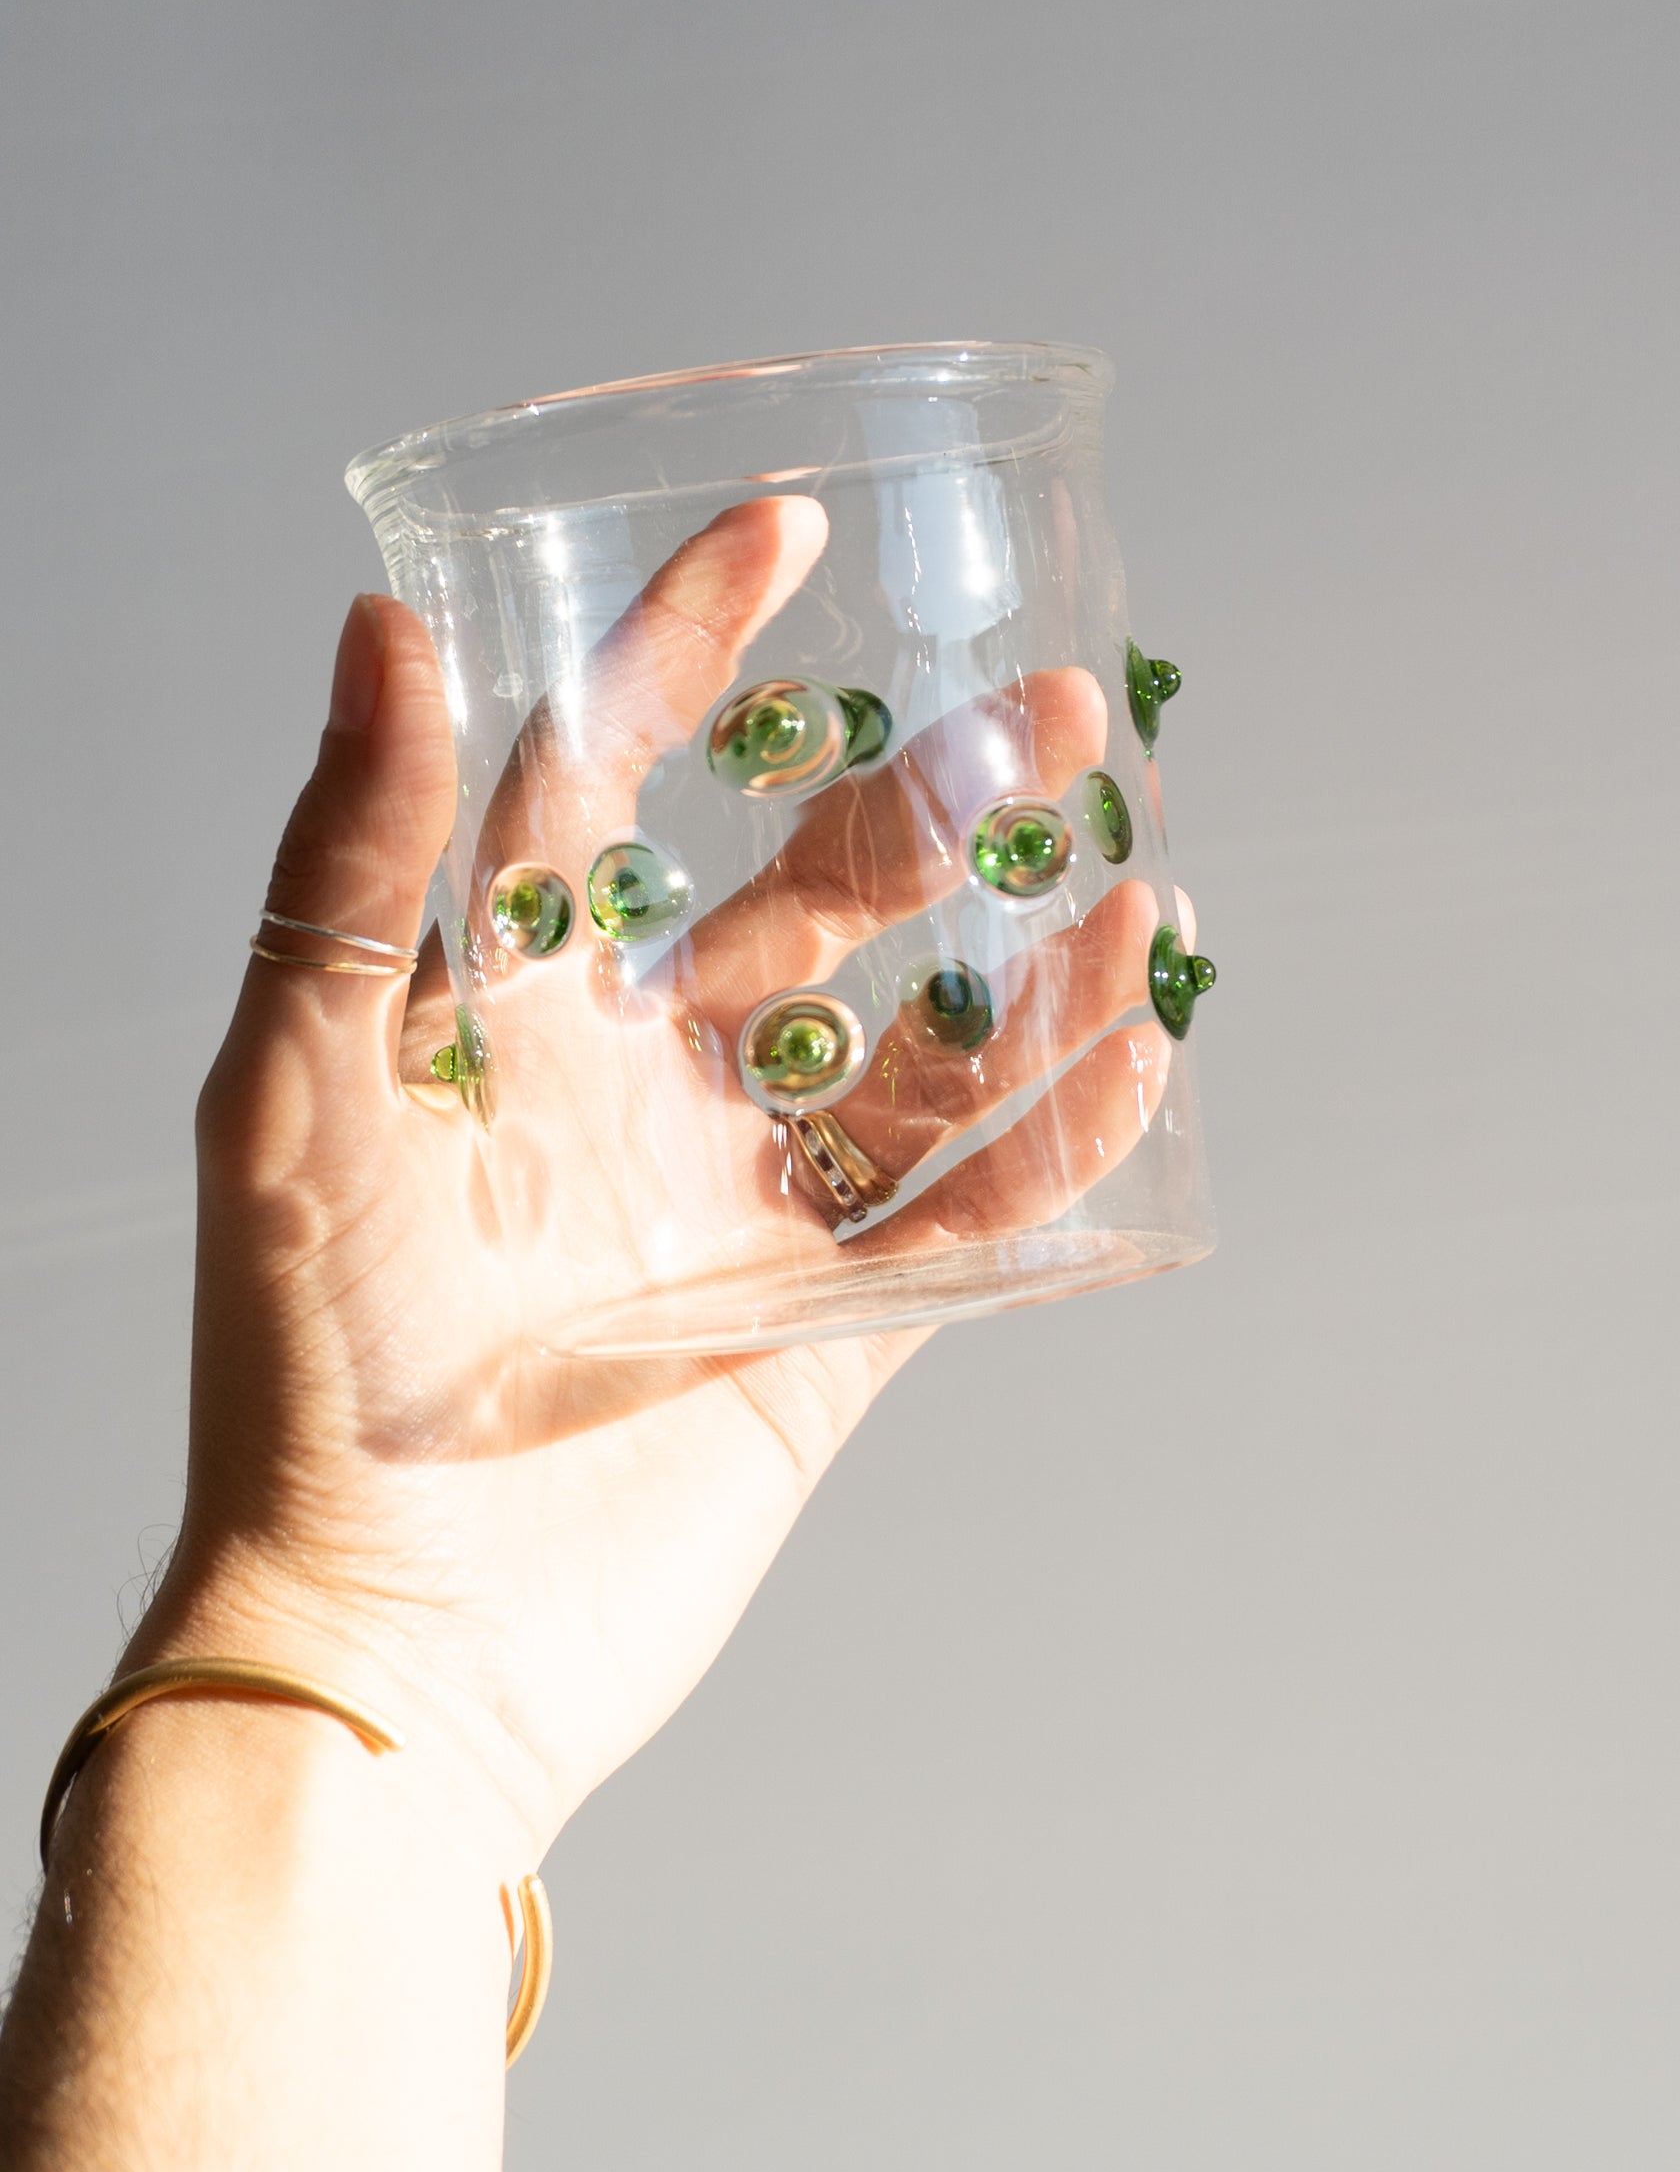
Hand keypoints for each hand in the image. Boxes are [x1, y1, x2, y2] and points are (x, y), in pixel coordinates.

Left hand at [140, 497, 1181, 1860]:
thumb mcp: (297, 1083)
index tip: (785, 534)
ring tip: (1129, 882)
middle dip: (928, 803)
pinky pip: (963, 1218)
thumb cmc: (310, 1361)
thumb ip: (354, 863)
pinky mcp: (820, 1334)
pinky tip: (1130, 1054)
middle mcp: (635, 1092)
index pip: (607, 784)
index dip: (688, 653)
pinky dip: (1052, 1142)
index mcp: (508, 1014)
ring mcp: (740, 1210)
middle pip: (812, 906)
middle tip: (1053, 720)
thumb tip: (379, 624)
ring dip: (1026, 969)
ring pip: (917, 1055)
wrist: (389, 1637)